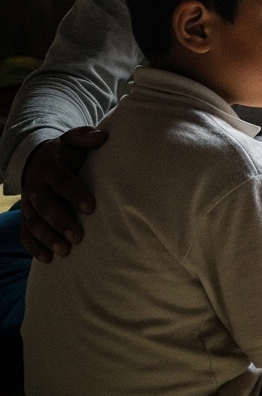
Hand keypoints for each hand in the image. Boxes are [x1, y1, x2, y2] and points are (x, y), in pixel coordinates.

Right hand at [19, 127, 107, 261]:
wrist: (40, 161)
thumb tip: (101, 136)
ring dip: (47, 238)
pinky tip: (47, 259)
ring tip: (65, 252)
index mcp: (48, 168)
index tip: (91, 207)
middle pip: (44, 205)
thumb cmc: (67, 154)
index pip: (60, 180)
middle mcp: (35, 186)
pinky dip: (34, 247)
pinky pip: (25, 234)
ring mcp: (29, 204)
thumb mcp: (73, 142)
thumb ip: (85, 137)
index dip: (74, 193)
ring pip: (33, 222)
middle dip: (59, 221)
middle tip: (78, 237)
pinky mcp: (26, 217)